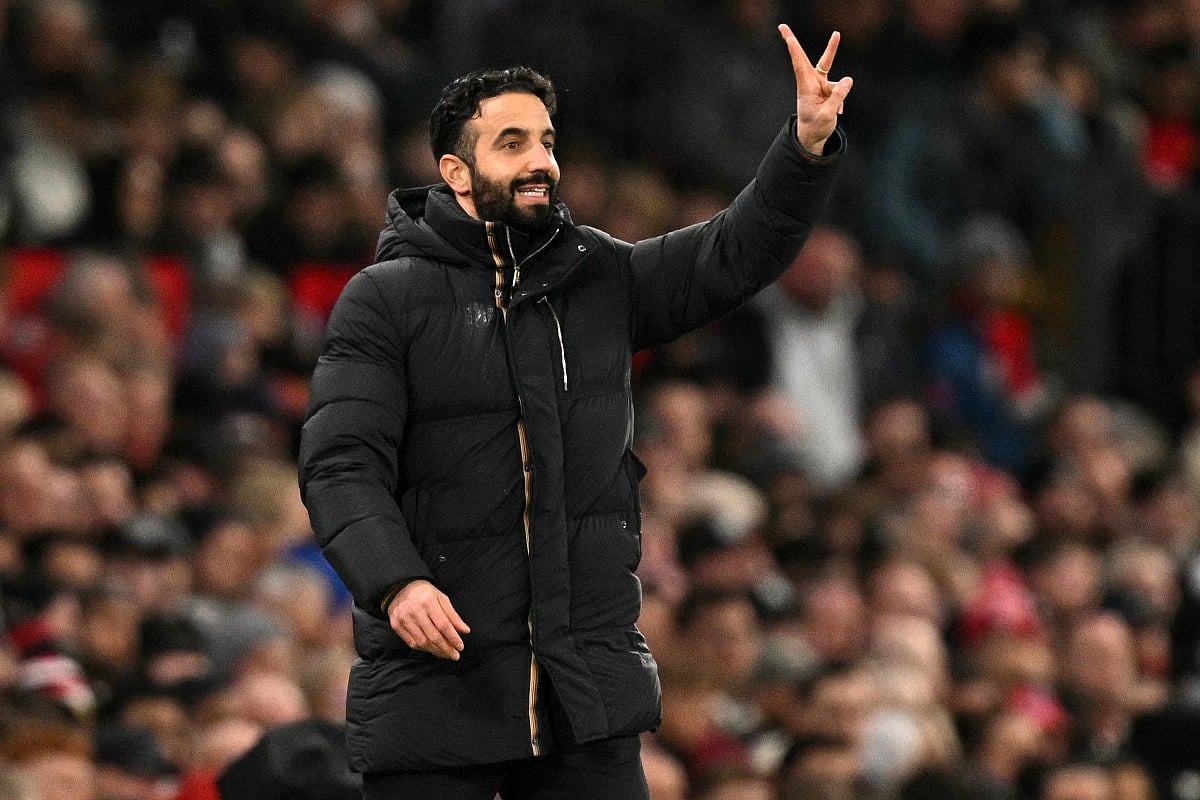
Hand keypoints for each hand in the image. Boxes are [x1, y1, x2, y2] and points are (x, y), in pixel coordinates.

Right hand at [386, 579, 470, 659]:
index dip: (453, 638)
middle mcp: (415, 611)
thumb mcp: (441, 598)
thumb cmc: (425, 593)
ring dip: (436, 651)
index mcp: (428, 601)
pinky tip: (433, 649)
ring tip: (446, 654)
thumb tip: (465, 631)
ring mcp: (404, 619)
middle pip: (433, 636)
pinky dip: (424, 649)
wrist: (400, 587)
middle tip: (455, 655)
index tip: (460, 647)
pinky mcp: (396, 626)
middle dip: (446, 648)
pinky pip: (412, 643)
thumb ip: (453, 615)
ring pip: (422, 642)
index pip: (443, 625)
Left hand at [778, 25, 852, 155]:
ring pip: (834, 80)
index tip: (787, 38)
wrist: (813, 137)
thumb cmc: (816, 127)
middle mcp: (810, 83)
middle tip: (781, 26)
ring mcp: (819, 85)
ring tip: (836, 110)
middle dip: (793, 42)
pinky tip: (838, 112)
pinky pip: (839, 90)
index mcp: (806, 88)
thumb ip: (838, 96)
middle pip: (805, 58)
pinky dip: (841, 101)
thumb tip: (848, 79)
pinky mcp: (827, 89)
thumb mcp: (828, 114)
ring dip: (838, 94)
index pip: (799, 66)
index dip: (795, 52)